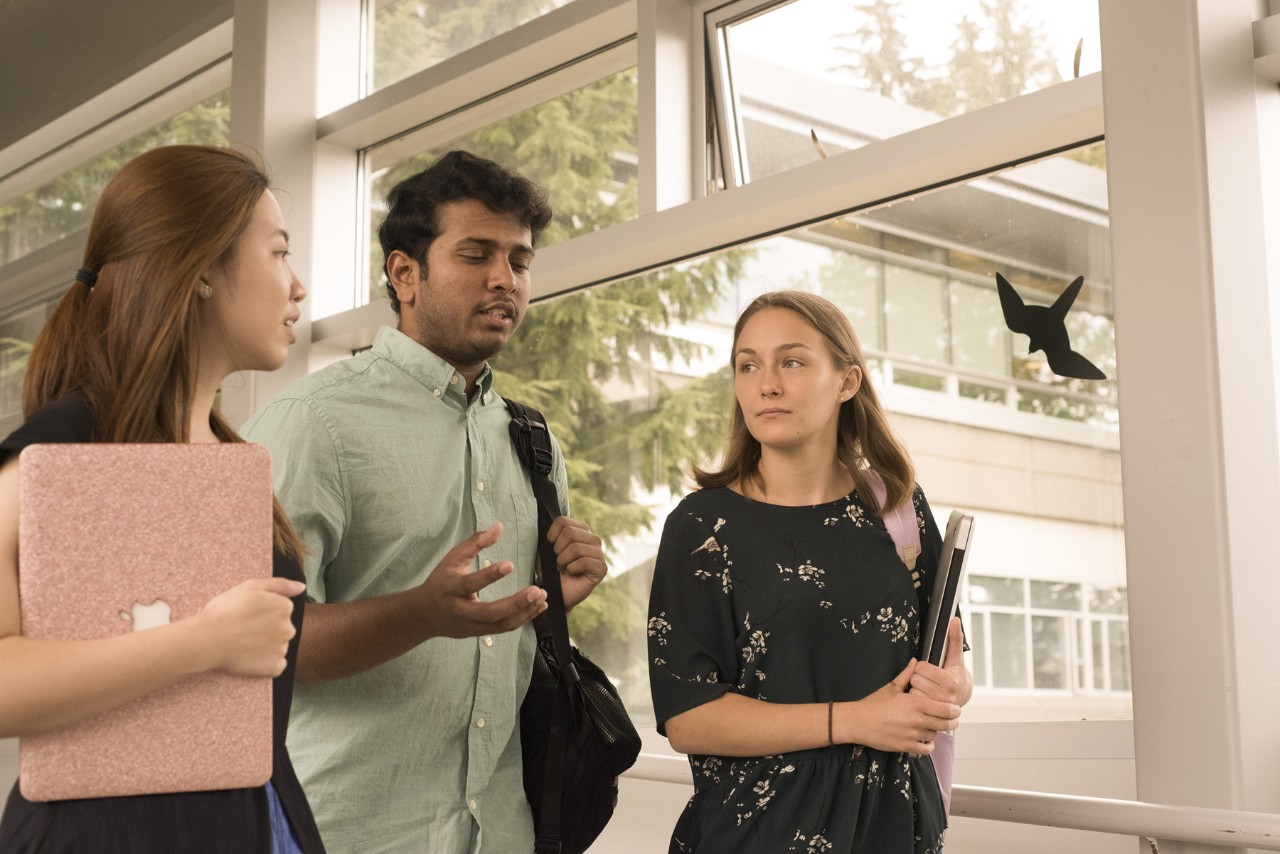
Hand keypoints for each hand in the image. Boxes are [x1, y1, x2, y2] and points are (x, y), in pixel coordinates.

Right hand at [196, 577, 304, 676]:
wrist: (207, 639)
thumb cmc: (225, 611)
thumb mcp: (251, 586)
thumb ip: (280, 584)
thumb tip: (301, 587)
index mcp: (284, 608)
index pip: (281, 610)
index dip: (263, 613)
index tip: (248, 615)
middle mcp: (288, 628)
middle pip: (281, 629)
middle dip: (267, 630)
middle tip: (244, 630)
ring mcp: (282, 649)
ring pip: (278, 647)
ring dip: (266, 647)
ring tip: (243, 644)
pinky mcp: (273, 667)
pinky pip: (276, 665)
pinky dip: (266, 664)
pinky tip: (250, 657)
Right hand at [415, 522, 547, 638]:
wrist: (424, 615)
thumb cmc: (441, 581)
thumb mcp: (452, 558)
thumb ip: (475, 542)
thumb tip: (499, 527)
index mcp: (450, 588)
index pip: (470, 584)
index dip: (489, 575)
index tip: (510, 564)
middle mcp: (461, 610)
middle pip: (489, 612)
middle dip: (515, 603)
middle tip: (537, 590)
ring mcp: (471, 625)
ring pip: (500, 624)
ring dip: (524, 613)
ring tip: (542, 597)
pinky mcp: (480, 633)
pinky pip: (504, 628)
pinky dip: (523, 619)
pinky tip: (538, 607)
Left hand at [547, 516, 606, 608]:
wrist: (556, 593)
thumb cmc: (551, 571)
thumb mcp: (544, 552)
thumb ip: (547, 537)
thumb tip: (544, 524)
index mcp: (580, 530)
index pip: (563, 521)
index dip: (551, 535)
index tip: (550, 547)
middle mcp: (592, 539)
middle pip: (569, 532)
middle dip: (557, 549)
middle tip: (558, 561)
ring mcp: (599, 553)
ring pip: (576, 547)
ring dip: (563, 561)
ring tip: (563, 568)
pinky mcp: (602, 568)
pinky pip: (584, 561)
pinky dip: (571, 569)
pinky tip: (571, 573)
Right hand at [840, 659, 959, 754]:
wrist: (858, 721)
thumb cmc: (873, 703)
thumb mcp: (891, 687)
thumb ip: (907, 674)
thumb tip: (915, 661)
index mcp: (915, 702)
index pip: (946, 708)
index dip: (954, 710)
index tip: (955, 709)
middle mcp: (917, 719)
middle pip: (946, 724)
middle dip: (952, 721)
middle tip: (952, 720)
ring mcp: (912, 734)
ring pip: (936, 735)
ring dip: (936, 731)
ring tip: (932, 726)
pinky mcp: (906, 746)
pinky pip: (926, 749)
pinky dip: (928, 745)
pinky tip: (924, 740)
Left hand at [910, 617, 972, 706]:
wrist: (962, 697)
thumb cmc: (956, 675)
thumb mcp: (955, 658)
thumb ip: (954, 639)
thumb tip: (954, 620)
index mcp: (950, 682)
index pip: (922, 668)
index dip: (923, 666)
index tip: (929, 669)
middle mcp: (945, 697)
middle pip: (916, 680)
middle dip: (919, 677)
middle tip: (927, 679)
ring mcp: (938, 708)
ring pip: (913, 692)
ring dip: (916, 689)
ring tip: (926, 689)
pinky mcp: (931, 715)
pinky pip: (913, 703)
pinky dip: (915, 700)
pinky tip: (923, 698)